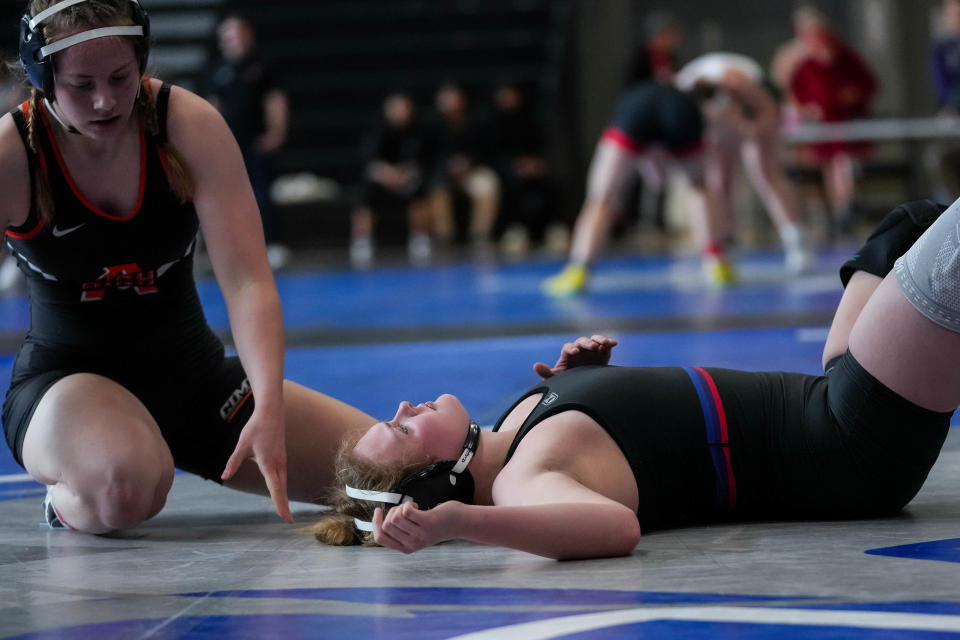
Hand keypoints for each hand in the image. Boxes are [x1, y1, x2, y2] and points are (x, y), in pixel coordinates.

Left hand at [221, 407, 291, 522]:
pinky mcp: (281, 457)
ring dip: (283, 497)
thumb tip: (224, 477)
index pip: (276, 489)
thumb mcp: (241, 444)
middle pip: (282, 489)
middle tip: (288, 521)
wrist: (271, 412)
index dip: (280, 505)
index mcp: (269, 463)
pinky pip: (282, 476)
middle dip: (284, 505)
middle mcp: (279, 464)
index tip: (286, 518)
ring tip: (284, 511)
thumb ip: (233, 462)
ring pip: (283, 483)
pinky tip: (280, 492)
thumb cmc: (256, 427)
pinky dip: (282, 487)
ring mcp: (282, 460)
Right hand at [371, 502, 459, 552]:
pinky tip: (416, 506)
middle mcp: (412, 544)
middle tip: (405, 510)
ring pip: (395, 517)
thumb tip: (380, 521)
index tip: (378, 510)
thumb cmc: (434, 524)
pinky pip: (406, 511)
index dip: (374, 523)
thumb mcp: (414, 533)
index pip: (379, 538)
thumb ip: (400, 531)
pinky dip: (408, 504)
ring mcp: (420, 535)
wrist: (459, 523)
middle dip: (392, 512)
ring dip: (401, 507)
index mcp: (405, 549)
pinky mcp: (427, 523)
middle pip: (387, 524)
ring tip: (412, 509)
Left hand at [534, 335, 617, 377]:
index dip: (571, 348)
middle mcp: (580, 349)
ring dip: (599, 340)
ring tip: (604, 344)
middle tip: (591, 348)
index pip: (568, 347)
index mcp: (568, 354)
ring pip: (594, 340)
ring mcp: (592, 349)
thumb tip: (536, 365)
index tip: (576, 352)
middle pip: (582, 341)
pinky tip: (613, 344)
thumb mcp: (558, 379)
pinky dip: (609, 342)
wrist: (585, 387)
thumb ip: (547, 373)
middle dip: (586, 343)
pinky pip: (605, 344)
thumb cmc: (569, 381)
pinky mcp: (603, 352)